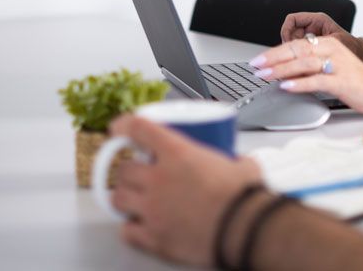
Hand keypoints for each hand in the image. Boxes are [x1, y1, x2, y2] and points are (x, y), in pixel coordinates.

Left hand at [109, 115, 261, 266]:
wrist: (244, 230)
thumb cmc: (243, 197)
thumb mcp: (243, 166)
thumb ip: (235, 161)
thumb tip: (241, 164)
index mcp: (178, 154)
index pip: (139, 129)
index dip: (125, 125)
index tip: (121, 128)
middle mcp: (159, 179)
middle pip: (125, 169)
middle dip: (130, 169)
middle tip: (141, 172)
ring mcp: (152, 209)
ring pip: (118, 198)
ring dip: (125, 196)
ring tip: (137, 198)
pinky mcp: (153, 237)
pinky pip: (127, 230)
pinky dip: (130, 226)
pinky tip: (140, 224)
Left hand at [250, 35, 362, 112]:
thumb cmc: (355, 80)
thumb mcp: (330, 68)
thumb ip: (309, 67)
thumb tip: (284, 73)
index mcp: (328, 44)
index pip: (296, 44)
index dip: (275, 52)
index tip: (258, 60)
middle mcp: (332, 51)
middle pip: (297, 50)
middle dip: (273, 59)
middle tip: (256, 66)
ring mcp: (337, 66)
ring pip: (304, 63)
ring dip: (281, 70)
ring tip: (265, 76)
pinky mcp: (342, 81)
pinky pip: (316, 81)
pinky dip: (299, 83)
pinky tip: (286, 87)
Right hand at [281, 12, 362, 61]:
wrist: (360, 55)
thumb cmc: (351, 46)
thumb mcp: (333, 43)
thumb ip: (317, 45)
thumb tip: (300, 51)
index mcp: (318, 20)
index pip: (292, 19)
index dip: (286, 30)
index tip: (288, 44)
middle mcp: (312, 27)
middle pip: (289, 33)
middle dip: (289, 46)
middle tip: (293, 58)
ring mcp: (310, 37)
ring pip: (292, 44)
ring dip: (293, 54)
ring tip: (300, 63)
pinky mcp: (310, 47)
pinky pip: (298, 52)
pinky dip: (298, 59)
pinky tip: (304, 66)